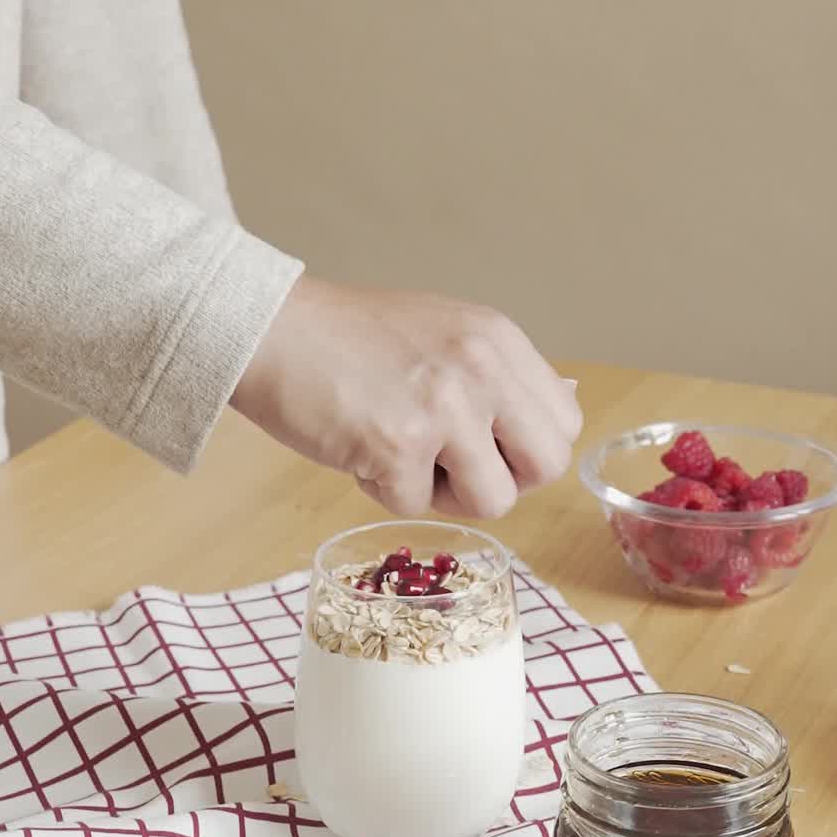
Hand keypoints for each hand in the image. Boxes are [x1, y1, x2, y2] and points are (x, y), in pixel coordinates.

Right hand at [230, 276, 581, 517]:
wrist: (272, 330)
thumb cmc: (350, 338)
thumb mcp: (446, 333)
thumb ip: (501, 376)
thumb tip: (562, 408)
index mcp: (499, 340)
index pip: (564, 424)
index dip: (526, 451)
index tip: (486, 446)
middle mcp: (482, 368)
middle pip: (546, 467)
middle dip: (503, 481)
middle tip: (454, 465)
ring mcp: (443, 407)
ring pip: (492, 501)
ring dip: (443, 494)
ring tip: (401, 455)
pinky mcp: (398, 445)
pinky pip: (414, 505)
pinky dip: (382, 490)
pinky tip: (358, 447)